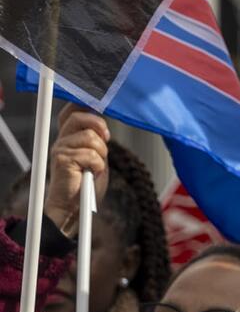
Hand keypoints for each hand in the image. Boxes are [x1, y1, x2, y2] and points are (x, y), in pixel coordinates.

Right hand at [45, 106, 108, 235]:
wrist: (73, 208)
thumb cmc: (87, 183)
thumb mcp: (97, 156)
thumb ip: (98, 139)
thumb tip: (103, 121)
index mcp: (69, 136)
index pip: (73, 110)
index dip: (86, 103)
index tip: (101, 105)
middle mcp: (61, 139)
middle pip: (79, 116)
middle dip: (99, 126)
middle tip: (106, 140)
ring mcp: (59, 148)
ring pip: (90, 137)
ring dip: (101, 153)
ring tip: (95, 166)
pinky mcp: (62, 159)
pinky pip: (91, 154)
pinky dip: (98, 166)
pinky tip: (92, 174)